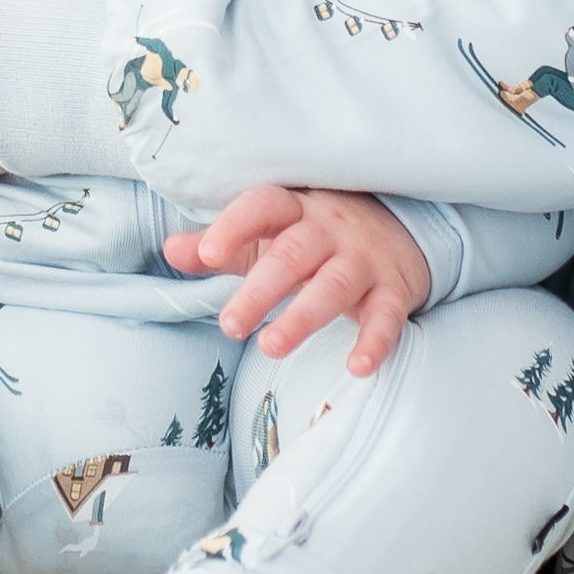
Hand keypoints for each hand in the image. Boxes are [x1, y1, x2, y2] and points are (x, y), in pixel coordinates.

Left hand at [162, 186, 431, 377]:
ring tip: (270, 347)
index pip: (262, 206)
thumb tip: (171, 250)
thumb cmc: (318, 238)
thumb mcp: (271, 234)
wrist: (403, 230)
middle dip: (260, 290)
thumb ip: (223, 245)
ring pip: (335, 284)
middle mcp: (330, 229)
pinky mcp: (393, 290)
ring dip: (303, 317)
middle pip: (293, 254)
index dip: (234, 227)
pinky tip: (358, 367)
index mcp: (295, 210)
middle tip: (230, 325)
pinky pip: (387, 315)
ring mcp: (364, 259)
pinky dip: (376, 341)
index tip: (207, 254)